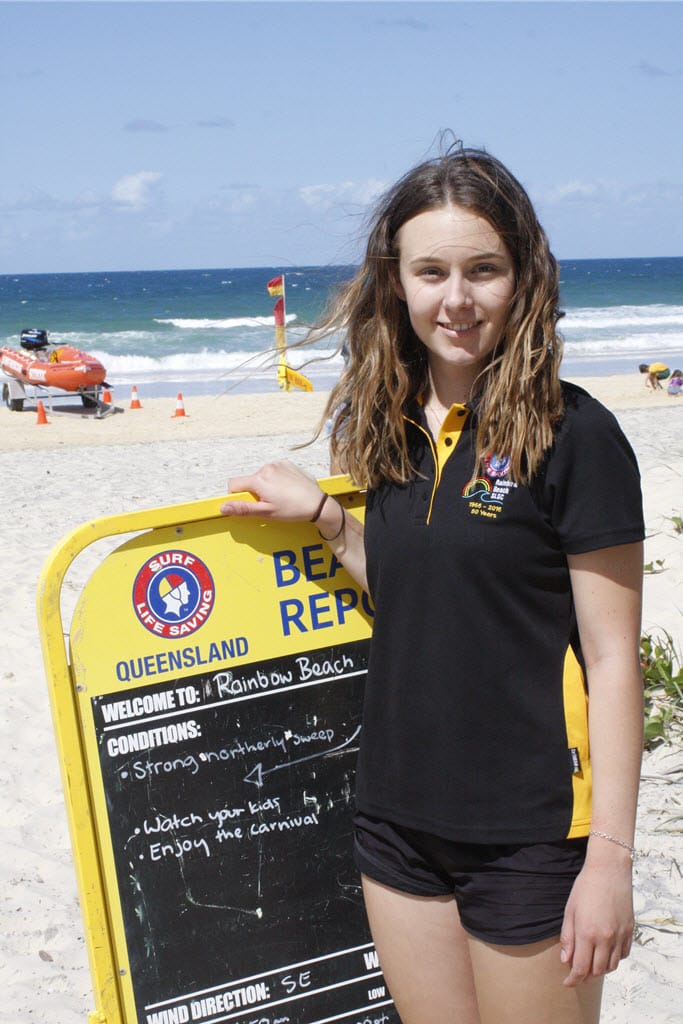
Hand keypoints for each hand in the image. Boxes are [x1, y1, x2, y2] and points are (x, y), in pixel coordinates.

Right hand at [221, 460, 323, 522]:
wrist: (317, 504)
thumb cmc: (293, 510)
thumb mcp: (266, 513)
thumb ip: (243, 508)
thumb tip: (223, 507)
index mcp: (259, 480)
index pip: (233, 484)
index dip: (238, 496)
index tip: (250, 503)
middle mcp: (267, 468)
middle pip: (249, 480)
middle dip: (255, 491)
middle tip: (270, 503)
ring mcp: (278, 464)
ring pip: (262, 475)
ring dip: (266, 485)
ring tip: (281, 496)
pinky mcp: (288, 464)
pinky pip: (274, 470)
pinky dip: (277, 479)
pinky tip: (287, 489)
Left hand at [560, 854, 634, 986]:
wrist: (609, 870)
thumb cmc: (586, 887)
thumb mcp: (570, 910)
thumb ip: (567, 937)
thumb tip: (566, 960)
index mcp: (587, 933)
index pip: (580, 967)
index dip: (573, 979)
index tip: (568, 983)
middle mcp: (605, 938)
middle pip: (597, 970)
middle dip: (586, 976)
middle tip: (578, 974)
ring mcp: (620, 935)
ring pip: (612, 966)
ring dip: (600, 970)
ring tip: (591, 965)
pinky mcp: (630, 931)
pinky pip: (623, 955)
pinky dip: (614, 959)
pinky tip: (606, 953)